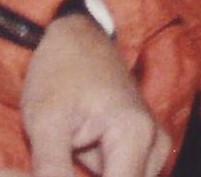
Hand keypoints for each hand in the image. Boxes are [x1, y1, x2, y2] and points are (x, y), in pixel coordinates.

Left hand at [19, 10, 170, 176]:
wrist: (77, 36)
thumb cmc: (59, 72)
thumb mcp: (45, 123)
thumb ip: (52, 171)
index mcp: (135, 134)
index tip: (59, 173)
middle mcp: (155, 142)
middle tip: (63, 157)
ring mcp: (154, 144)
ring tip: (68, 153)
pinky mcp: (145, 146)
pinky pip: (126, 175)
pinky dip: (103, 175)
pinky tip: (77, 158)